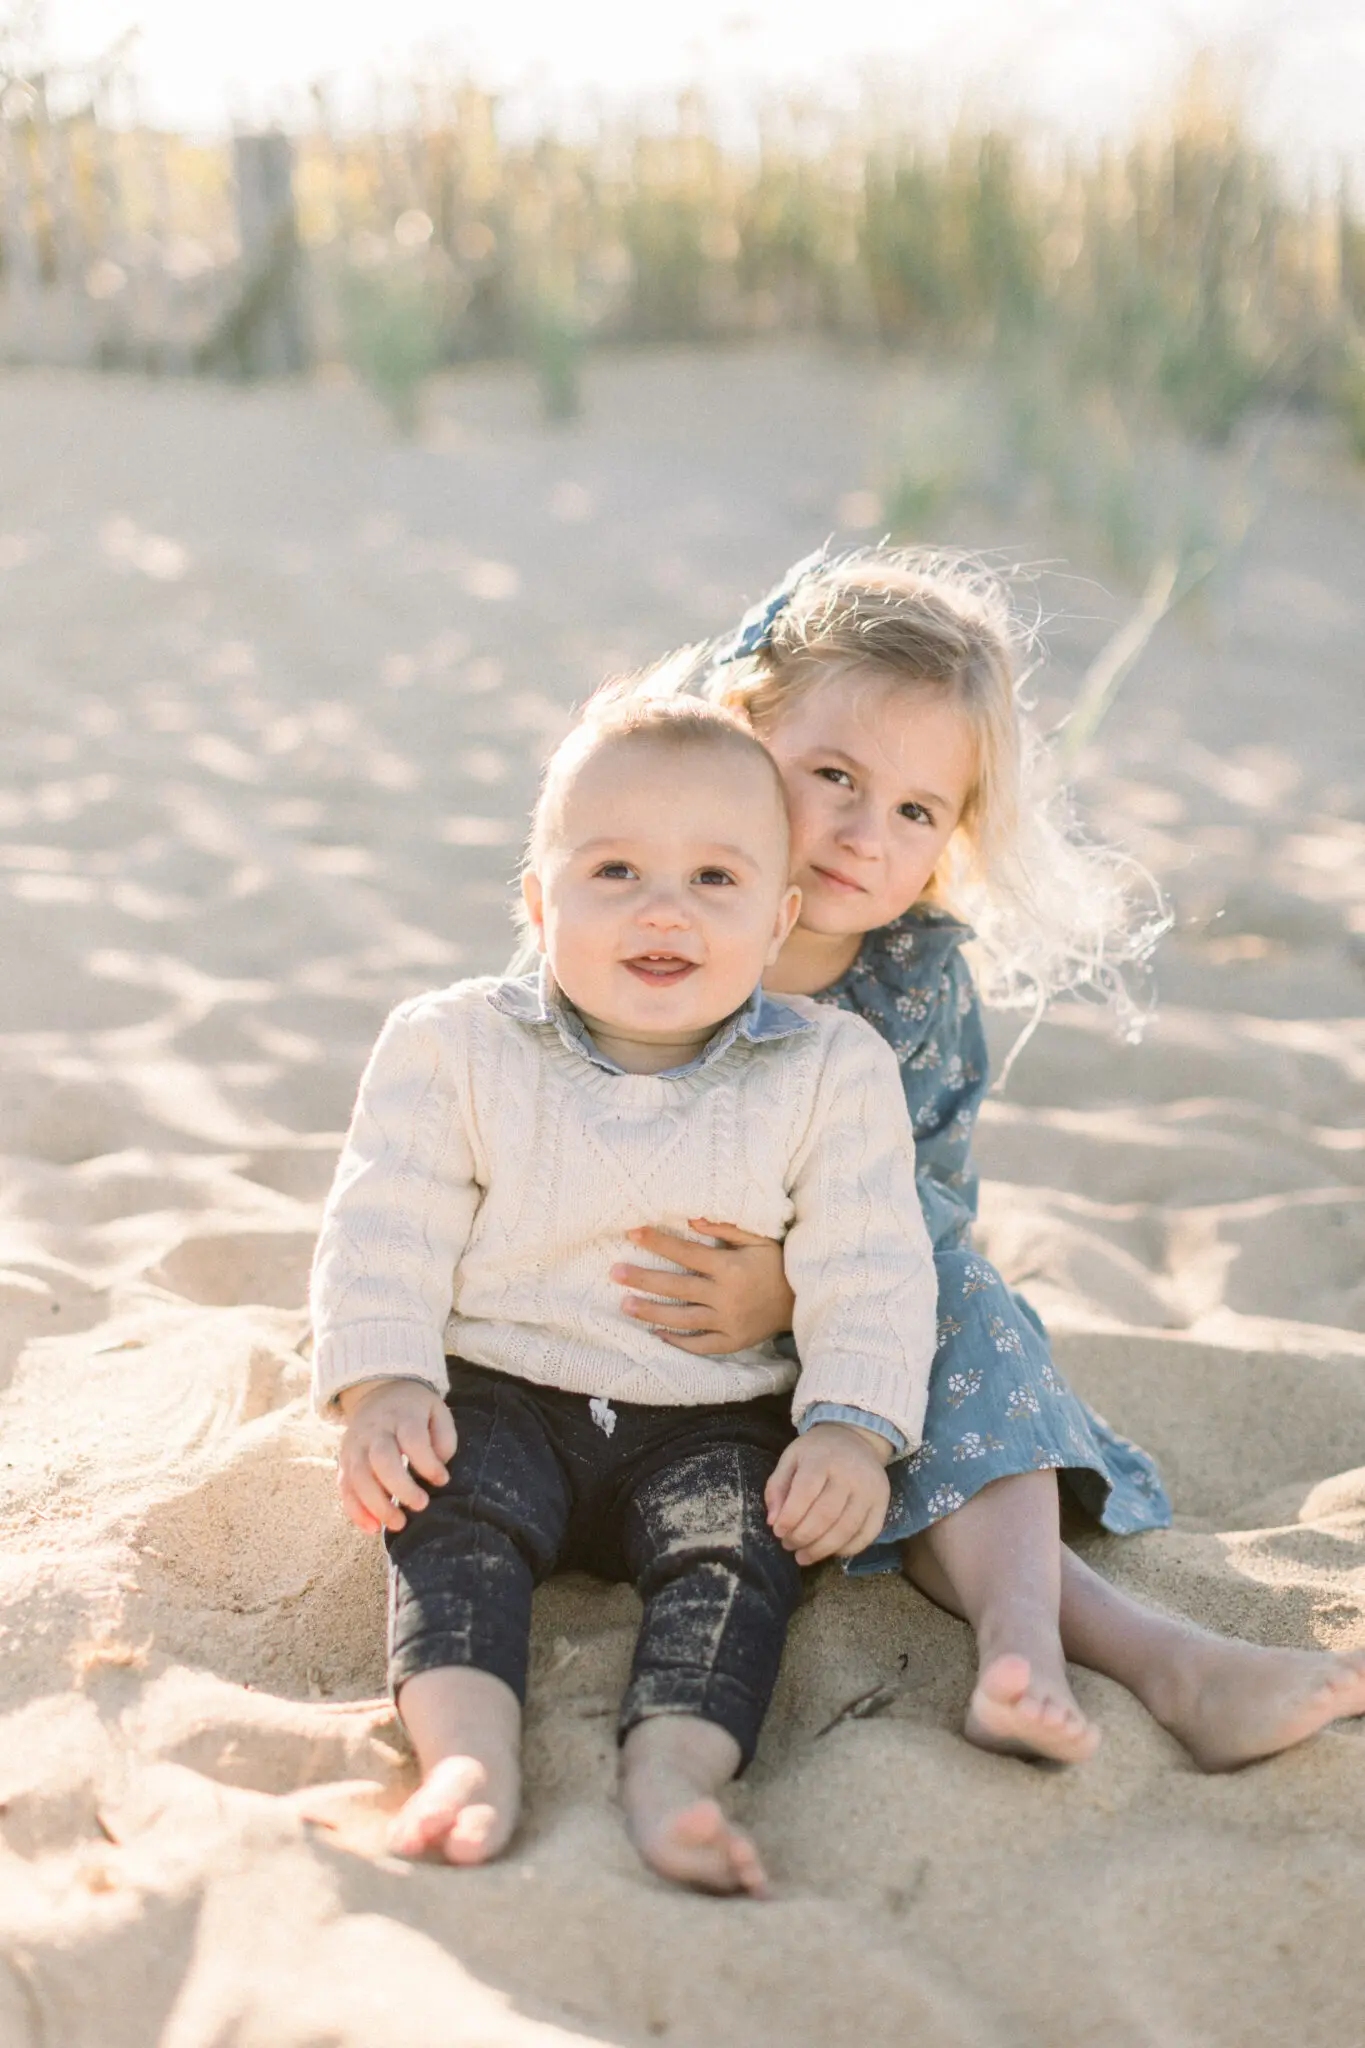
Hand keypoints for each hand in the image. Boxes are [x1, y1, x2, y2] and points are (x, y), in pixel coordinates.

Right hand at [336, 1379, 456, 1535]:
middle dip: (401, 1487)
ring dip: (377, 1505)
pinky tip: (372, 1528)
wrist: (378, 1390)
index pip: (413, 1440)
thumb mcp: (437, 1411)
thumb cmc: (415, 1410)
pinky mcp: (344, 1460)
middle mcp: (375, 1430)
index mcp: (402, 1415)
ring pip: (359, 1477)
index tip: (442, 1480)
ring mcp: (356, 1445)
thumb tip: (438, 1471)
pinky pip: (344, 1487)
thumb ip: (443, 1438)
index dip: (427, 1463)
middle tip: (421, 1505)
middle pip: (382, 1460)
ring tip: (398, 1525)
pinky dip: (355, 1511)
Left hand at [610, 1219, 795, 1354]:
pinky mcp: (732, 1342)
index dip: (658, 1242)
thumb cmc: (777, 1264)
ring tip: (625, 1304)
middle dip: (643, 1279)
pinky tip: (656, 1333)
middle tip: (615, 1273)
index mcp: (730, 1268)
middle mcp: (726, 1296)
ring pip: (682, 1318)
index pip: (686, 1253)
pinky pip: (700, 1345)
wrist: (802, 1302)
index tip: (631, 1232)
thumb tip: (692, 1218)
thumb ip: (726, 1228)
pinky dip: (678, 1341)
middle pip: (676, 1287)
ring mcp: (728, 1322)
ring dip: (651, 1311)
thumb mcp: (758, 1239)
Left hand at [765, 1424, 891, 1566]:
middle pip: (826, 1515)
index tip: (778, 1531)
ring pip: (846, 1529)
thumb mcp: (790, 1458)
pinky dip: (847, 1550)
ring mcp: (870, 1490)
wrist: (855, 1438)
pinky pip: (867, 1535)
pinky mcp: (883, 1503)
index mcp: (822, 1458)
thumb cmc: (817, 1452)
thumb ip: (777, 1487)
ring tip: (803, 1555)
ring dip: (821, 1549)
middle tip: (788, 1545)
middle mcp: (850, 1473)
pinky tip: (830, 1551)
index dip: (790, 1517)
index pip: (805, 1492)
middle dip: (803, 1537)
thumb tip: (773, 1522)